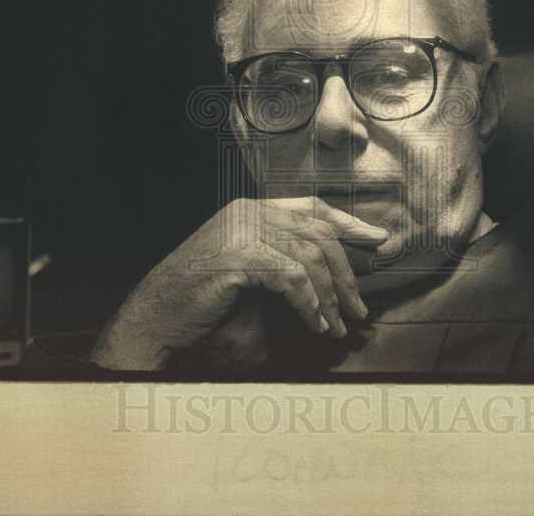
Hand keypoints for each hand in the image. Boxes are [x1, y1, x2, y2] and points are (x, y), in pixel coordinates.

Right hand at [89, 197, 387, 369]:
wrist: (154, 316)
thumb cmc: (198, 300)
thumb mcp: (244, 269)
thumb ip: (279, 259)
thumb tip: (331, 273)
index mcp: (250, 208)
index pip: (312, 207)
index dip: (349, 223)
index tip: (379, 240)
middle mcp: (247, 211)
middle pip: (317, 233)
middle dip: (346, 273)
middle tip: (359, 309)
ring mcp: (241, 230)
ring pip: (308, 257)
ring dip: (330, 298)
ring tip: (337, 327)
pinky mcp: (237, 256)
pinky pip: (290, 278)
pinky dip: (308, 304)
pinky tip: (314, 325)